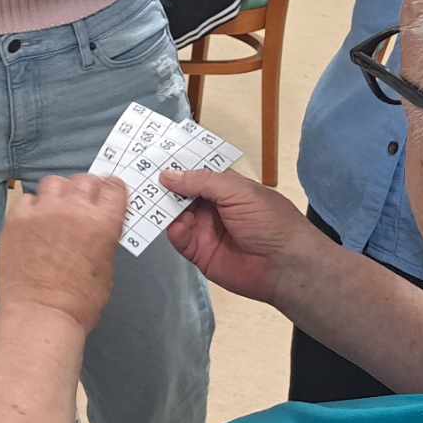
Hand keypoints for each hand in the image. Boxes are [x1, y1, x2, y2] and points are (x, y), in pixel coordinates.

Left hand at [0, 175, 127, 332]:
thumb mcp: (106, 267)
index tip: (107, 192)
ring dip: (58, 192)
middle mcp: (74, 210)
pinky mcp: (17, 218)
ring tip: (56, 208)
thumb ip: (103, 238)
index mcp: (103, 222)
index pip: (114, 188)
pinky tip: (34, 221)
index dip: (111, 189)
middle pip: (84, 180)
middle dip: (86, 189)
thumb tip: (98, 226)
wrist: (41, 312)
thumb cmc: (79, 301)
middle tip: (81, 202)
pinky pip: (27, 198)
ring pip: (54, 183)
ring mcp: (43, 211)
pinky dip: (33, 206)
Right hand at [161, 167, 315, 304]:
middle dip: (163, 185)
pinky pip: (179, 238)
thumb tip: (166, 175)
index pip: (195, 174)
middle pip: (180, 193)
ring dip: (163, 207)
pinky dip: (173, 230)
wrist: (285, 266)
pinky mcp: (198, 252)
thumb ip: (201, 182)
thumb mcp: (238, 192)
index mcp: (225, 189)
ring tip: (147, 198)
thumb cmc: (269, 221)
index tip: (150, 156)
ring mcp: (204, 229)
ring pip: (174, 214)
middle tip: (137, 175)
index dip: (177, 166)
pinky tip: (175, 224)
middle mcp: (212, 207)